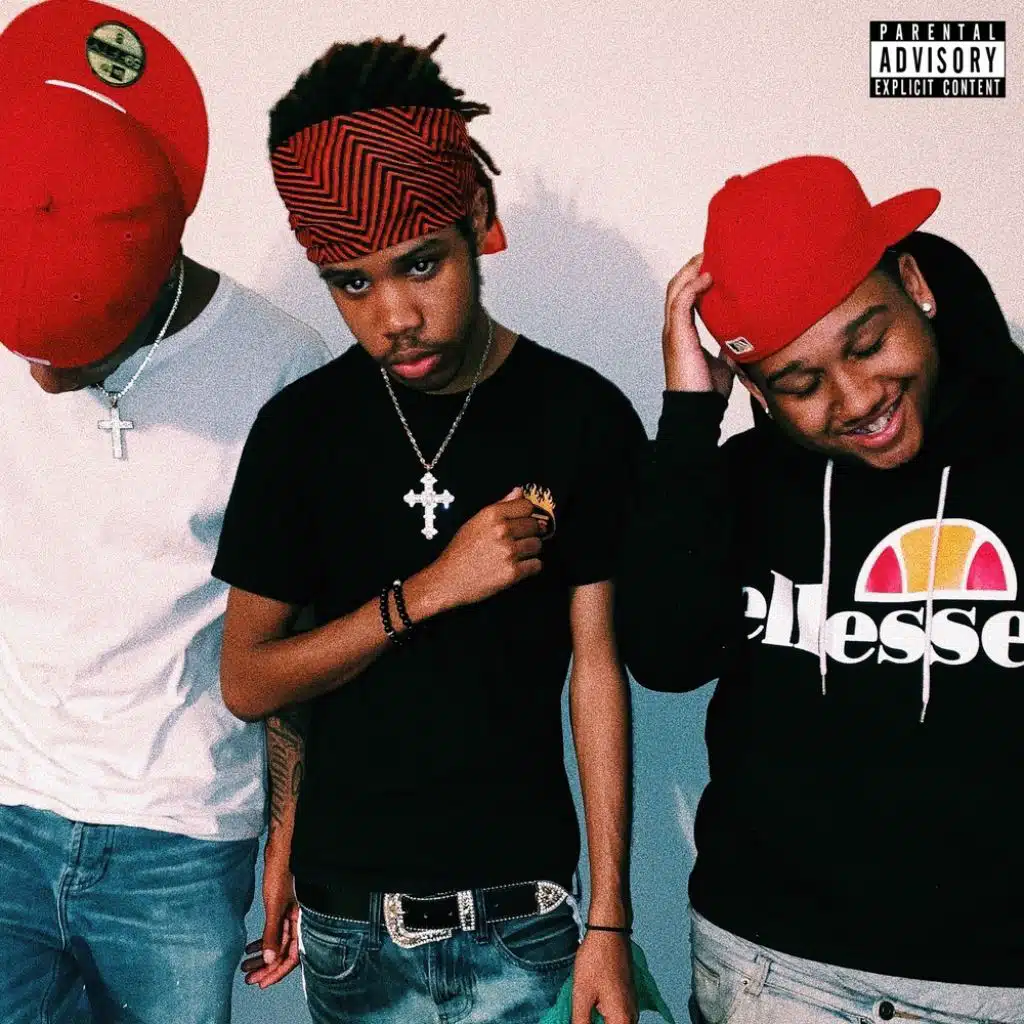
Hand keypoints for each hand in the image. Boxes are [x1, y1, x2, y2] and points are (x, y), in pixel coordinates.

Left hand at [241, 840, 298, 988]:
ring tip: (247, 966)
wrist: (283, 848)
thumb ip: (273, 932)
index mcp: (302, 919)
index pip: (293, 955)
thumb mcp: (274, 904)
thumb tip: (269, 959)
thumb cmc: (281, 871)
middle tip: (250, 978)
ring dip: (264, 955)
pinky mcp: (284, 906)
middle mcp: (300, 918)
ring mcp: (292, 913)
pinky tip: (251, 946)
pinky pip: (276, 931)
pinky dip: (264, 941)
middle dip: (268, 967)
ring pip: (279, 942)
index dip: (277, 971)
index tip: (261, 982)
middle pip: (285, 952)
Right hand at [419, 488, 542, 611]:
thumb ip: (500, 506)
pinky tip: (518, 567)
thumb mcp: (475, 522)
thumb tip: (519, 491)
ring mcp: (508, 552)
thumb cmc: (460, 552)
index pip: (527, 506)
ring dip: (530, 551)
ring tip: (516, 555)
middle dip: (530, 533)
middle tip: (519, 541)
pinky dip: (530, 567)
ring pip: (537, 545)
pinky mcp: (512, 573)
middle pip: (535, 526)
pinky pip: (536, 565)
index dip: (527, 515)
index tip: (524, 521)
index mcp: (492, 515)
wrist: (448, 580)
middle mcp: (501, 530)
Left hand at [571, 930, 637, 1023]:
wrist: (609, 932)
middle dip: (594, 1023)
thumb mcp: (581, 995)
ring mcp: (632, 1006)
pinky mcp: (628, 997)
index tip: (582, 1020)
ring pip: (616, 1023)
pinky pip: (618, 1015)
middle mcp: (632, 1016)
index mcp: (622, 1019)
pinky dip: (604, 1016)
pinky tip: (591, 1008)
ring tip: (584, 1012)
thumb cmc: (595, 960)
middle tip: (581, 1015)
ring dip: (599, 1020)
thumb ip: (581, 1022)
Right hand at [663, 253, 733, 397]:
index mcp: (682, 333)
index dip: (694, 277)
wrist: (698, 409)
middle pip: (675, 286)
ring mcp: (673, 331)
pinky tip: (708, 277)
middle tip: (711, 252)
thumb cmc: (707, 391)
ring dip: (691, 270)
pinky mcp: (678, 336)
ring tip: (709, 257)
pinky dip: (692, 286)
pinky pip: (680, 302)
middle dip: (691, 266)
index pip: (682, 296)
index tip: (713, 263)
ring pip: (675, 289)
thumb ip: (727, 347)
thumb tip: (743, 338)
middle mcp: (674, 328)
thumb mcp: (722, 362)